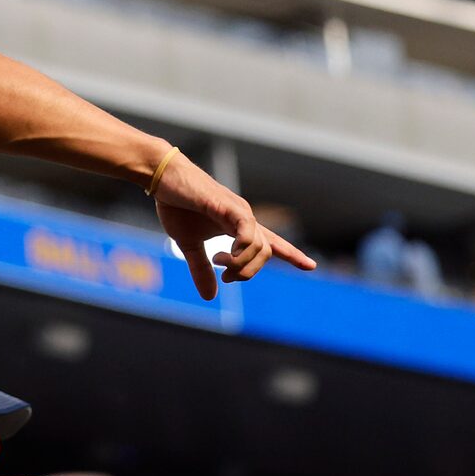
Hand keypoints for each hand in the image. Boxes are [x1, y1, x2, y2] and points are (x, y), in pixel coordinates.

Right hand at [151, 149, 315, 298]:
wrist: (163, 178)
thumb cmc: (177, 205)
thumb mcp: (188, 245)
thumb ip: (201, 269)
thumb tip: (210, 297)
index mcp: (239, 227)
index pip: (272, 243)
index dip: (292, 255)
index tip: (311, 266)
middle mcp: (245, 219)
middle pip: (267, 253)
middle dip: (248, 273)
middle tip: (224, 276)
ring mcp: (239, 212)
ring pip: (260, 247)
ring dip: (240, 265)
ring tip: (217, 262)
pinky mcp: (228, 207)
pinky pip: (248, 233)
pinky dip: (241, 250)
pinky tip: (223, 255)